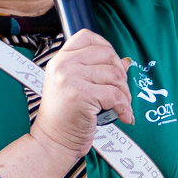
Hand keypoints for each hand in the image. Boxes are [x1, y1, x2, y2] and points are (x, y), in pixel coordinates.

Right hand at [32, 30, 133, 160]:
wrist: (53, 141)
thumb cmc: (65, 117)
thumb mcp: (74, 86)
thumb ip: (95, 70)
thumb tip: (124, 62)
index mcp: (60, 60)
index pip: (87, 37)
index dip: (106, 47)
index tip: (112, 65)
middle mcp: (63, 65)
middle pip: (107, 54)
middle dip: (121, 73)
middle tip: (120, 91)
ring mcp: (70, 78)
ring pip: (115, 75)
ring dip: (125, 93)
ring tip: (121, 105)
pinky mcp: (81, 95)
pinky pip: (115, 95)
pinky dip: (125, 107)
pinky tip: (123, 116)